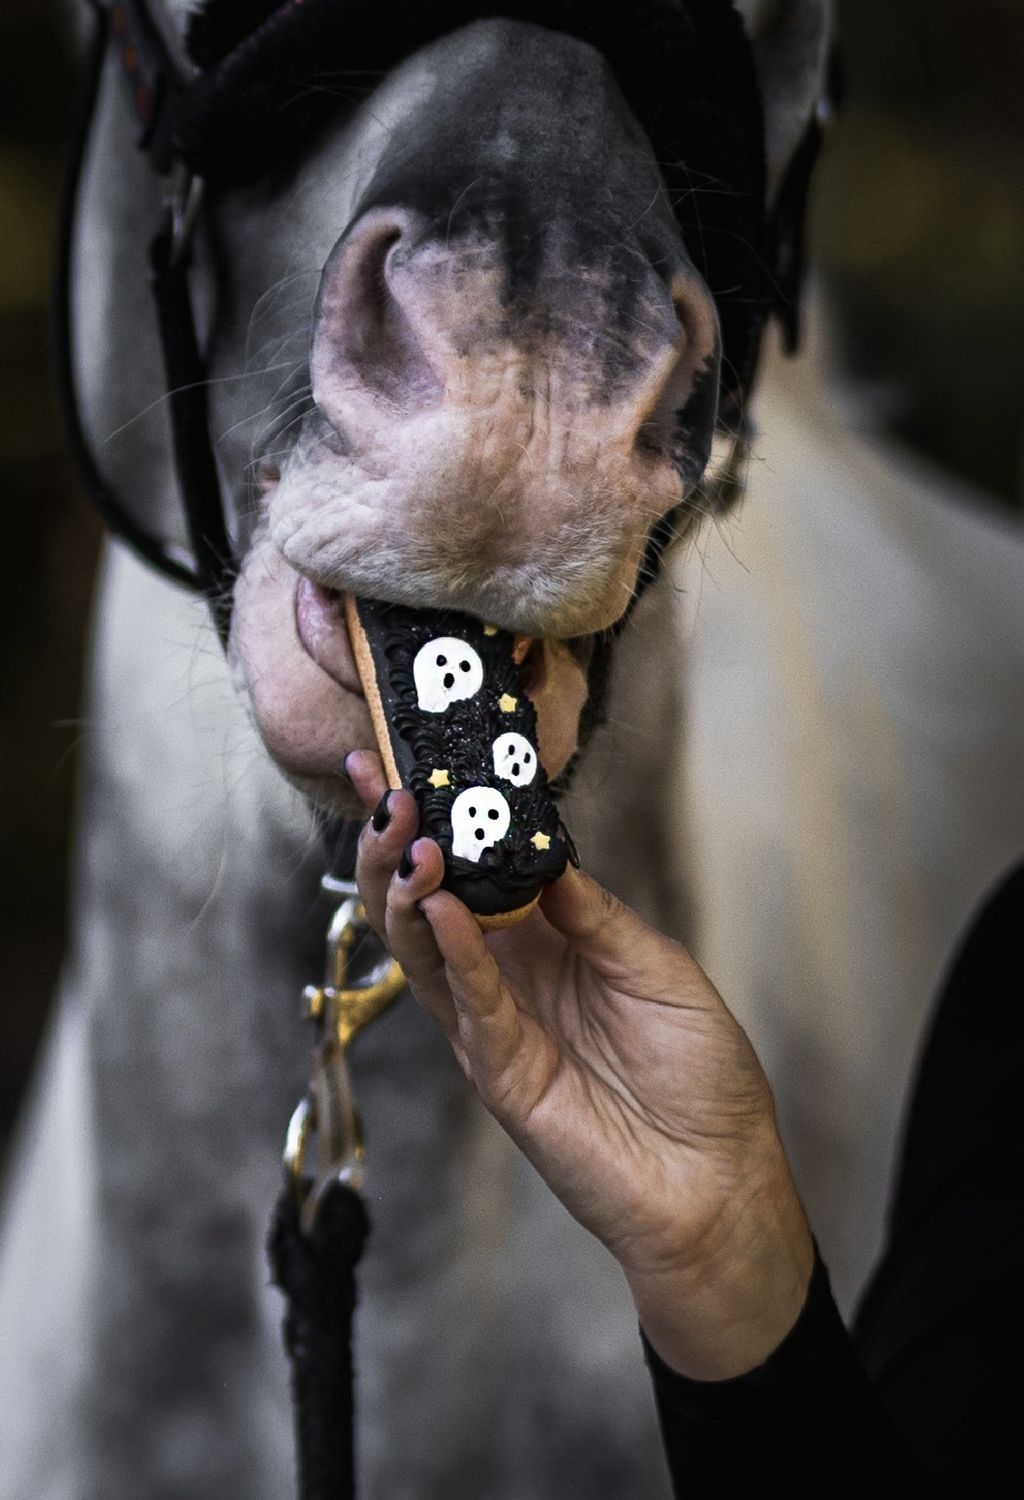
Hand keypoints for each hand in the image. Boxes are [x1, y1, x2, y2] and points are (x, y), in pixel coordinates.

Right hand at [346, 752, 813, 1379]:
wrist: (721, 1181)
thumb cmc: (702, 1075)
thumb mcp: (659, 968)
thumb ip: (594, 915)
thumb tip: (541, 852)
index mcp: (545, 945)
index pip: (477, 871)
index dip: (444, 822)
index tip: (408, 764)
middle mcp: (507, 981)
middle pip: (427, 903)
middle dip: (399, 844)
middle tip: (390, 789)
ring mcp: (495, 1028)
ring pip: (423, 950)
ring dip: (408, 889)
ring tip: (406, 835)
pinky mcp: (501, 1074)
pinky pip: (467, 1003)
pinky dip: (451, 952)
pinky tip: (440, 904)